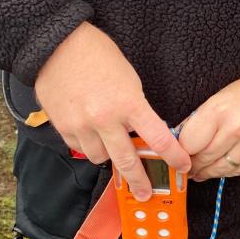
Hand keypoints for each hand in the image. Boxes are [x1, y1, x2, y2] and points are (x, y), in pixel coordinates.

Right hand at [33, 21, 190, 200]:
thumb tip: (139, 128)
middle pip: (127, 162)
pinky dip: (86, 145)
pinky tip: (89, 132)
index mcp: (129, 102)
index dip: (174, 157)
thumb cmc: (97, 53)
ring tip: (110, 143)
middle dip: (139, 181)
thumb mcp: (129, 76)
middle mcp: (106, 119)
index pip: (158, 139)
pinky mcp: (63, 128)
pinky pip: (79, 149)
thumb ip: (134, 105)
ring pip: (100, 158)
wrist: (57, 45)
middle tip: (145, 193)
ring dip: (108, 155)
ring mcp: (82, 126)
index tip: (182, 165)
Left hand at [178, 75, 239, 181]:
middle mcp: (235, 128)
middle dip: (194, 165)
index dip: (181, 151)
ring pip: (220, 169)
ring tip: (202, 171)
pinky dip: (227, 172)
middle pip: (203, 158)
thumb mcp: (217, 99)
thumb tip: (177, 141)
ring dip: (208, 172)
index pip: (188, 143)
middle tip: (189, 167)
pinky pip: (238, 172)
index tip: (179, 155)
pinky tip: (222, 167)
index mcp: (219, 110)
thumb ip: (197, 121)